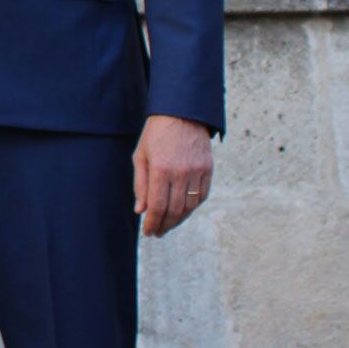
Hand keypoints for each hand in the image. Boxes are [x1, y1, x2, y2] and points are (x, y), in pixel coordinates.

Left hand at [134, 114, 213, 237]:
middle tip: (157, 233)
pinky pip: (202, 196)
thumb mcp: (141, 156)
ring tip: (168, 225)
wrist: (182, 114)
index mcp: (161, 170)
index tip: (148, 232)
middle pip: (174, 210)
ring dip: (179, 220)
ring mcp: (197, 172)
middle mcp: (180, 173)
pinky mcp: (208, 170)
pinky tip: (183, 212)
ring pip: (190, 206)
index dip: (153, 223)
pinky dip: (192, 207)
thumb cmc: (156, 135)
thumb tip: (141, 210)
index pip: (157, 206)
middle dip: (165, 225)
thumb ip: (140, 185)